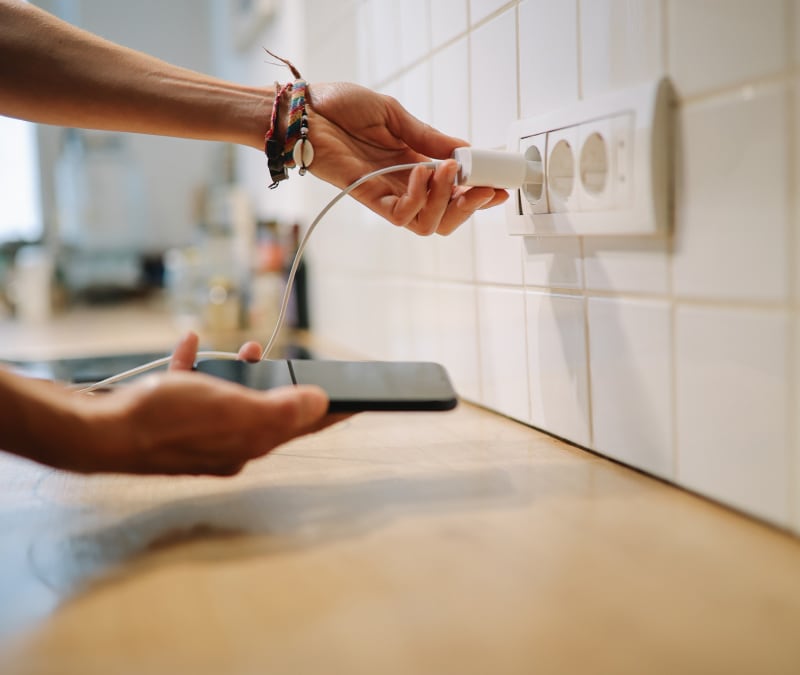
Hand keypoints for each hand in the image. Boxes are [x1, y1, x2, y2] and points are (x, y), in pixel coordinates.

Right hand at [62, 333, 340, 475]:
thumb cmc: (166, 419)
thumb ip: (280, 409)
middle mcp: (227, 441)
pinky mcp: (169, 417)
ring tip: (243, 350)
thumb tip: (321, 404)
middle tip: (292, 368)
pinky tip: (192, 344)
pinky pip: (191, 387)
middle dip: (282, 386)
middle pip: (267, 412)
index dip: (331, 411)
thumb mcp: (233, 409)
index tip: (358, 402)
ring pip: (231, 397)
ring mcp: (197, 431)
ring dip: (240, 372)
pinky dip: (196, 366)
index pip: (301, 426)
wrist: (99, 433)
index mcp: (249, 443)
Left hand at [307, 82, 507, 235]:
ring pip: (429, 223)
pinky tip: (421, 173)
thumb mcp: (396, 116)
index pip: (454, 191)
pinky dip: (418, 199)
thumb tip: (466, 150)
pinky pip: (401, 216)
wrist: (304, 110)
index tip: (500, 185)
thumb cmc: (340, 107)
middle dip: (471, 206)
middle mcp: (404, 185)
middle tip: (483, 186)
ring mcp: (387, 194)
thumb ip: (429, 137)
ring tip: (447, 170)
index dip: (479, 193)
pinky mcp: (368, 198)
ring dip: (447, 201)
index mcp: (414, 164)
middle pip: (446, 217)